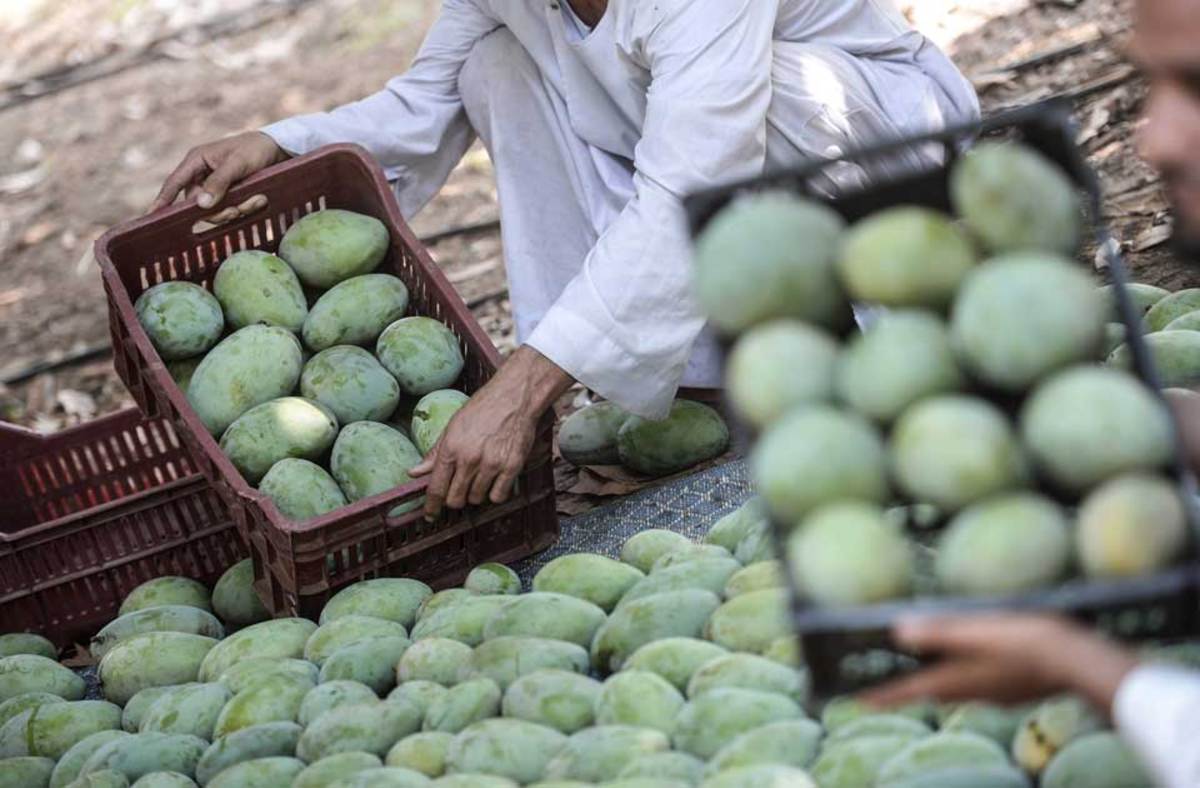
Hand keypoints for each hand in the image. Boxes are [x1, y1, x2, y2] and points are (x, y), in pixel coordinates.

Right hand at [150, 131, 287, 212]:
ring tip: (257, 200)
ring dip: (236, 210)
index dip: (163, 201)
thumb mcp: (237, 164)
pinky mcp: (231, 194)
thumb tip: (200, 205)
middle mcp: (202, 174)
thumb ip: (219, 183)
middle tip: (238, 210)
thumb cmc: (255, 150)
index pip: (174, 183)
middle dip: (219, 211)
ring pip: (216, 210)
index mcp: (197, 160)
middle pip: (198, 204)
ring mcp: (216, 185)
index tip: (151, 216)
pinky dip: (245, 208)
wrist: (279, 149)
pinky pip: (231, 209)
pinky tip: (260, 200)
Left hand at [409, 346, 573, 518]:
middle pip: (455, 499)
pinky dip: (496, 493)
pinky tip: (496, 480)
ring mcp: (492, 464)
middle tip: (460, 489)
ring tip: (481, 477)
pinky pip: (499, 496)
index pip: (436, 488)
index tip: (430, 515)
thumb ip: (434, 453)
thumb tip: (414, 472)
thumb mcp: (453, 426)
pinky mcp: (511, 467)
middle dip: (455, 499)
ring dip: (476, 493)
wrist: (514, 397)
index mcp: (451, 448)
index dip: (431, 506)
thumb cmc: (483, 409)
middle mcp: (469, 459)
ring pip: (477, 498)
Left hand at [859, 614, 1140, 712]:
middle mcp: (973, 693)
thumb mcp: (977, 631)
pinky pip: (977, 686)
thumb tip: (898, 631)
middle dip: (907, 690)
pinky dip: (961, 678)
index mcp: (959, 680)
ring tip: (918, 675)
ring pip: (955, 691)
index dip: (885, 694)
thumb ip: (938, 632)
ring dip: (933, 684)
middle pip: (930, 693)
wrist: (1078, 662)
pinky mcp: (1013, 688)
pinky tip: (968, 667)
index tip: (860, 701)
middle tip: (885, 687)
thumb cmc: (1025, 642)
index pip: (912, 690)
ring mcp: (995, 694)